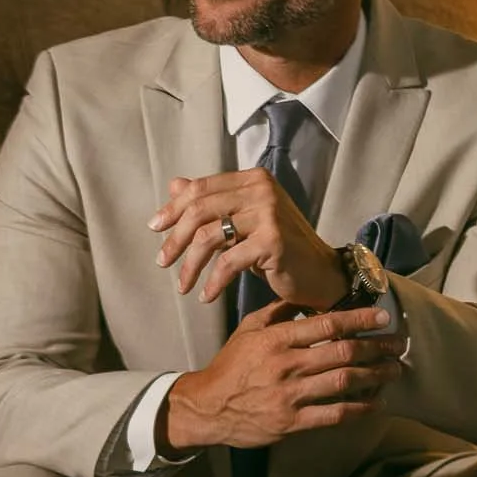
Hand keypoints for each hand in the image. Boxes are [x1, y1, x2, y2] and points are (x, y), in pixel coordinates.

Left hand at [148, 169, 344, 310]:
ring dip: (190, 265)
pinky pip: (229, 262)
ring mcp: (269, 213)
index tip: (155, 228)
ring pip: (210, 236)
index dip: (174, 208)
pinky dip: (214, 282)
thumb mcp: (244, 221)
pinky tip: (206, 297)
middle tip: (162, 261)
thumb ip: (213, 202)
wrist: (321, 273)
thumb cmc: (280, 248)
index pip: (201, 188)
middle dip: (176, 239)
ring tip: (182, 286)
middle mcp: (262, 189)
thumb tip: (174, 185)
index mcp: (253, 179)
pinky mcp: (273, 241)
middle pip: (200, 210)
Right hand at [158, 303, 407, 452]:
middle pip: (343, 352)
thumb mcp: (248, 330)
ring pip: (344, 381)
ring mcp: (290, 395)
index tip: (382, 315)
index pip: (327, 323)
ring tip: (395, 371)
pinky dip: (360, 409)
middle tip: (398, 344)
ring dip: (376, 375)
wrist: (207, 407)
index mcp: (276, 339)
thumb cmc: (230, 366)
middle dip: (377, 347)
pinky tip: (376, 403)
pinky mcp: (292, 423)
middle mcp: (286, 365)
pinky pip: (334, 415)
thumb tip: (305, 299)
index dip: (359, 318)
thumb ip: (277, 313)